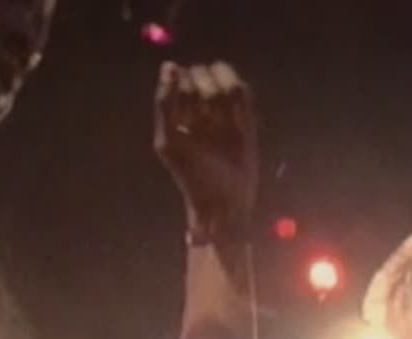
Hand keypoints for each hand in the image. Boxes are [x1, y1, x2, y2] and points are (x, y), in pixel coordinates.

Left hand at [154, 61, 258, 243]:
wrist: (223, 200)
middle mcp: (200, 107)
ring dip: (224, 95)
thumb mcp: (168, 140)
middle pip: (204, 72)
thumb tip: (170, 64)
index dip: (186, 86)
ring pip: (226, 78)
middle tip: (207, 120)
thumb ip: (164, 103)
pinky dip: (241, 101)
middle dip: (206, 90)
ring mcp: (224, 112)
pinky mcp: (246, 119)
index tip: (187, 111)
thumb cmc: (191, 174)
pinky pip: (244, 92)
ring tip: (223, 121)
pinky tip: (238, 121)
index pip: (182, 75)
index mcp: (178, 111)